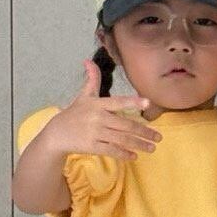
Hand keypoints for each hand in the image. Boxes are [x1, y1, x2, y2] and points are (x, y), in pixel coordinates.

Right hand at [41, 61, 160, 160]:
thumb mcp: (83, 96)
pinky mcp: (93, 146)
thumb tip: (89, 61)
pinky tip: (135, 156)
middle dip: (144, 132)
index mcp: (98, 104)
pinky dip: (125, 154)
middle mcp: (98, 118)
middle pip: (126, 125)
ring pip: (122, 140)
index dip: (133, 102)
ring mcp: (95, 133)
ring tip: (152, 148)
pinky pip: (113, 151)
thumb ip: (91, 80)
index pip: (118, 102)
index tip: (148, 103)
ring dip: (140, 145)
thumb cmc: (74, 113)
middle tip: (158, 137)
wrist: (57, 133)